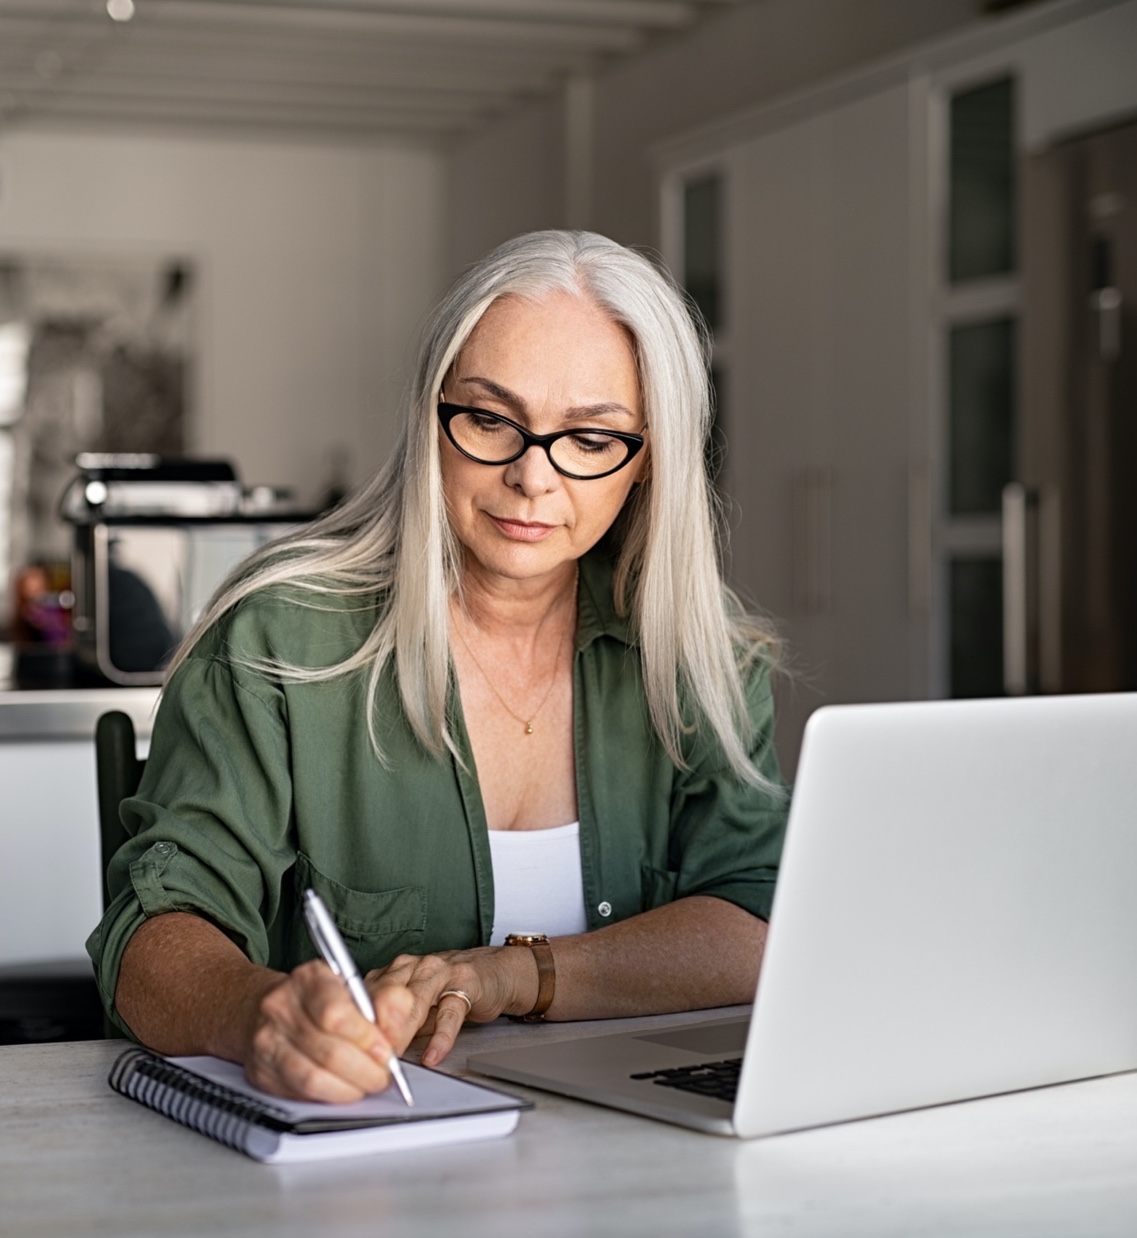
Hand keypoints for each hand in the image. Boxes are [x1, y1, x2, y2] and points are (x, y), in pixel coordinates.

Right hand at [241, 960, 414, 1102]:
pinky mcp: (262, 1072)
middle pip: (328, 1051)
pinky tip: (344, 1089)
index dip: (366, 1038)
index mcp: (308, 978)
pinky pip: (300, 1093)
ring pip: (313, 1078)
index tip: (386, 1051)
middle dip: (365, 1070)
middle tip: (383, 1075)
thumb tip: (397, 1030)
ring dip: (350, 1088)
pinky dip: (329, 1096)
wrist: (266, 1008)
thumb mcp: (355, 987)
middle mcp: (281, 1007)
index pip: (335, 1013)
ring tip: (367, 1084)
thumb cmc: (319, 998)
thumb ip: (386, 1002)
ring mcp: (267, 1041)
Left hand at [367, 946, 537, 1066]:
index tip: (348, 1050)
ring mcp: (440, 972)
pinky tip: (433, 1054)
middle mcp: (414, 966)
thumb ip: (392, 1023)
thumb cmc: (449, 990)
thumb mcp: (415, 1006)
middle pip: (386, 995)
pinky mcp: (466, 983)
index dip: (356, 1024)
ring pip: (415, 1001)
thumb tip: (365, 1054)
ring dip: (402, 1031)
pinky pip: (450, 1012)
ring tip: (394, 1057)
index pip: (367, 995)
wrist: (494, 971)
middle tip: (368, 1058)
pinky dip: (441, 1037)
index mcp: (395, 971)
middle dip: (375, 1029)